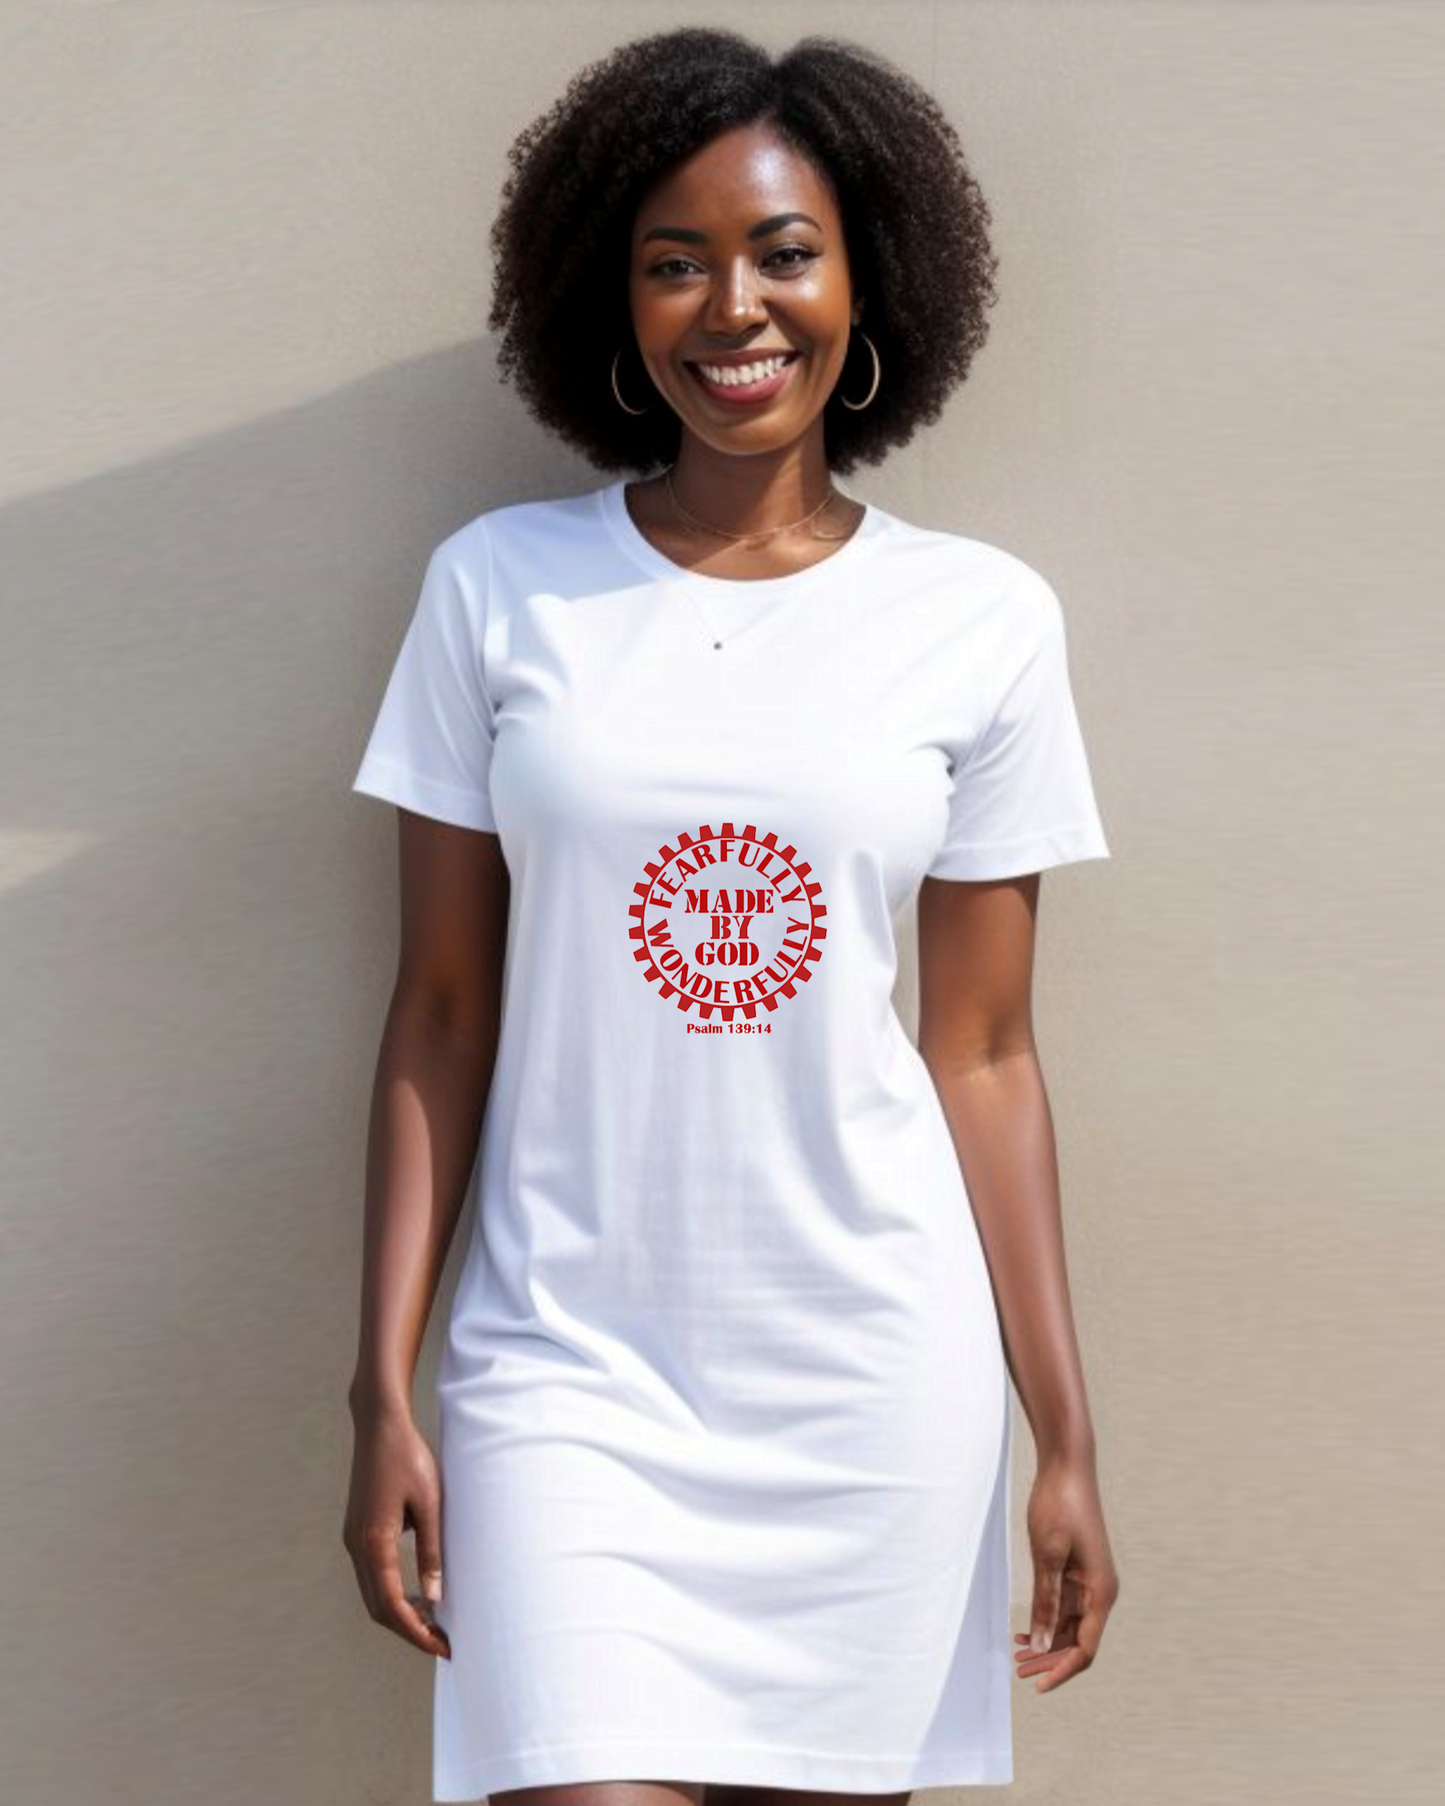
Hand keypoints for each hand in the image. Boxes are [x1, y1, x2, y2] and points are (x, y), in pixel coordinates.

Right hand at [342, 1395, 450, 1658]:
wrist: (379, 1424)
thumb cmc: (408, 1457)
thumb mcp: (430, 1503)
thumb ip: (431, 1550)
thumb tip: (436, 1598)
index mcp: (373, 1543)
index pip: (392, 1606)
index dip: (416, 1632)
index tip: (442, 1647)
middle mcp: (356, 1546)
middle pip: (378, 1607)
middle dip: (409, 1630)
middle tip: (442, 1641)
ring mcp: (353, 1538)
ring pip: (373, 1593)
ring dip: (400, 1612)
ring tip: (434, 1621)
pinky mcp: (357, 1530)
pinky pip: (372, 1574)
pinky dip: (392, 1592)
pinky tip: (418, 1591)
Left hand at [1013, 1450, 1118, 1692]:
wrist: (1067, 1466)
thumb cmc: (1059, 1505)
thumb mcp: (1047, 1556)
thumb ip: (1045, 1603)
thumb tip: (1042, 1645)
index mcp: (1101, 1591)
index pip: (1085, 1648)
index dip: (1062, 1671)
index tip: (1037, 1686)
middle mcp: (1100, 1590)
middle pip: (1079, 1640)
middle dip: (1051, 1660)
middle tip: (1019, 1672)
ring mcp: (1090, 1580)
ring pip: (1071, 1625)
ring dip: (1047, 1643)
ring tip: (1018, 1656)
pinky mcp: (1078, 1570)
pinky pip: (1065, 1606)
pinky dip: (1047, 1620)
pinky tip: (1026, 1630)